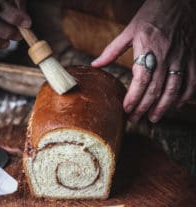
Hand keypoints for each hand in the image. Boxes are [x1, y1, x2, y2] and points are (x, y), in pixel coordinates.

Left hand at [92, 0, 195, 122]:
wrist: (179, 0)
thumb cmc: (152, 15)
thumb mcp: (129, 30)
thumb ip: (112, 51)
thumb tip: (95, 65)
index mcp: (148, 49)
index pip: (141, 79)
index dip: (134, 97)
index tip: (126, 109)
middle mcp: (165, 56)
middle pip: (155, 89)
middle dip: (144, 108)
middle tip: (136, 119)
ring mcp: (181, 58)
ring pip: (173, 89)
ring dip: (163, 107)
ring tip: (154, 118)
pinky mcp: (192, 58)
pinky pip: (191, 81)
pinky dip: (185, 96)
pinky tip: (177, 105)